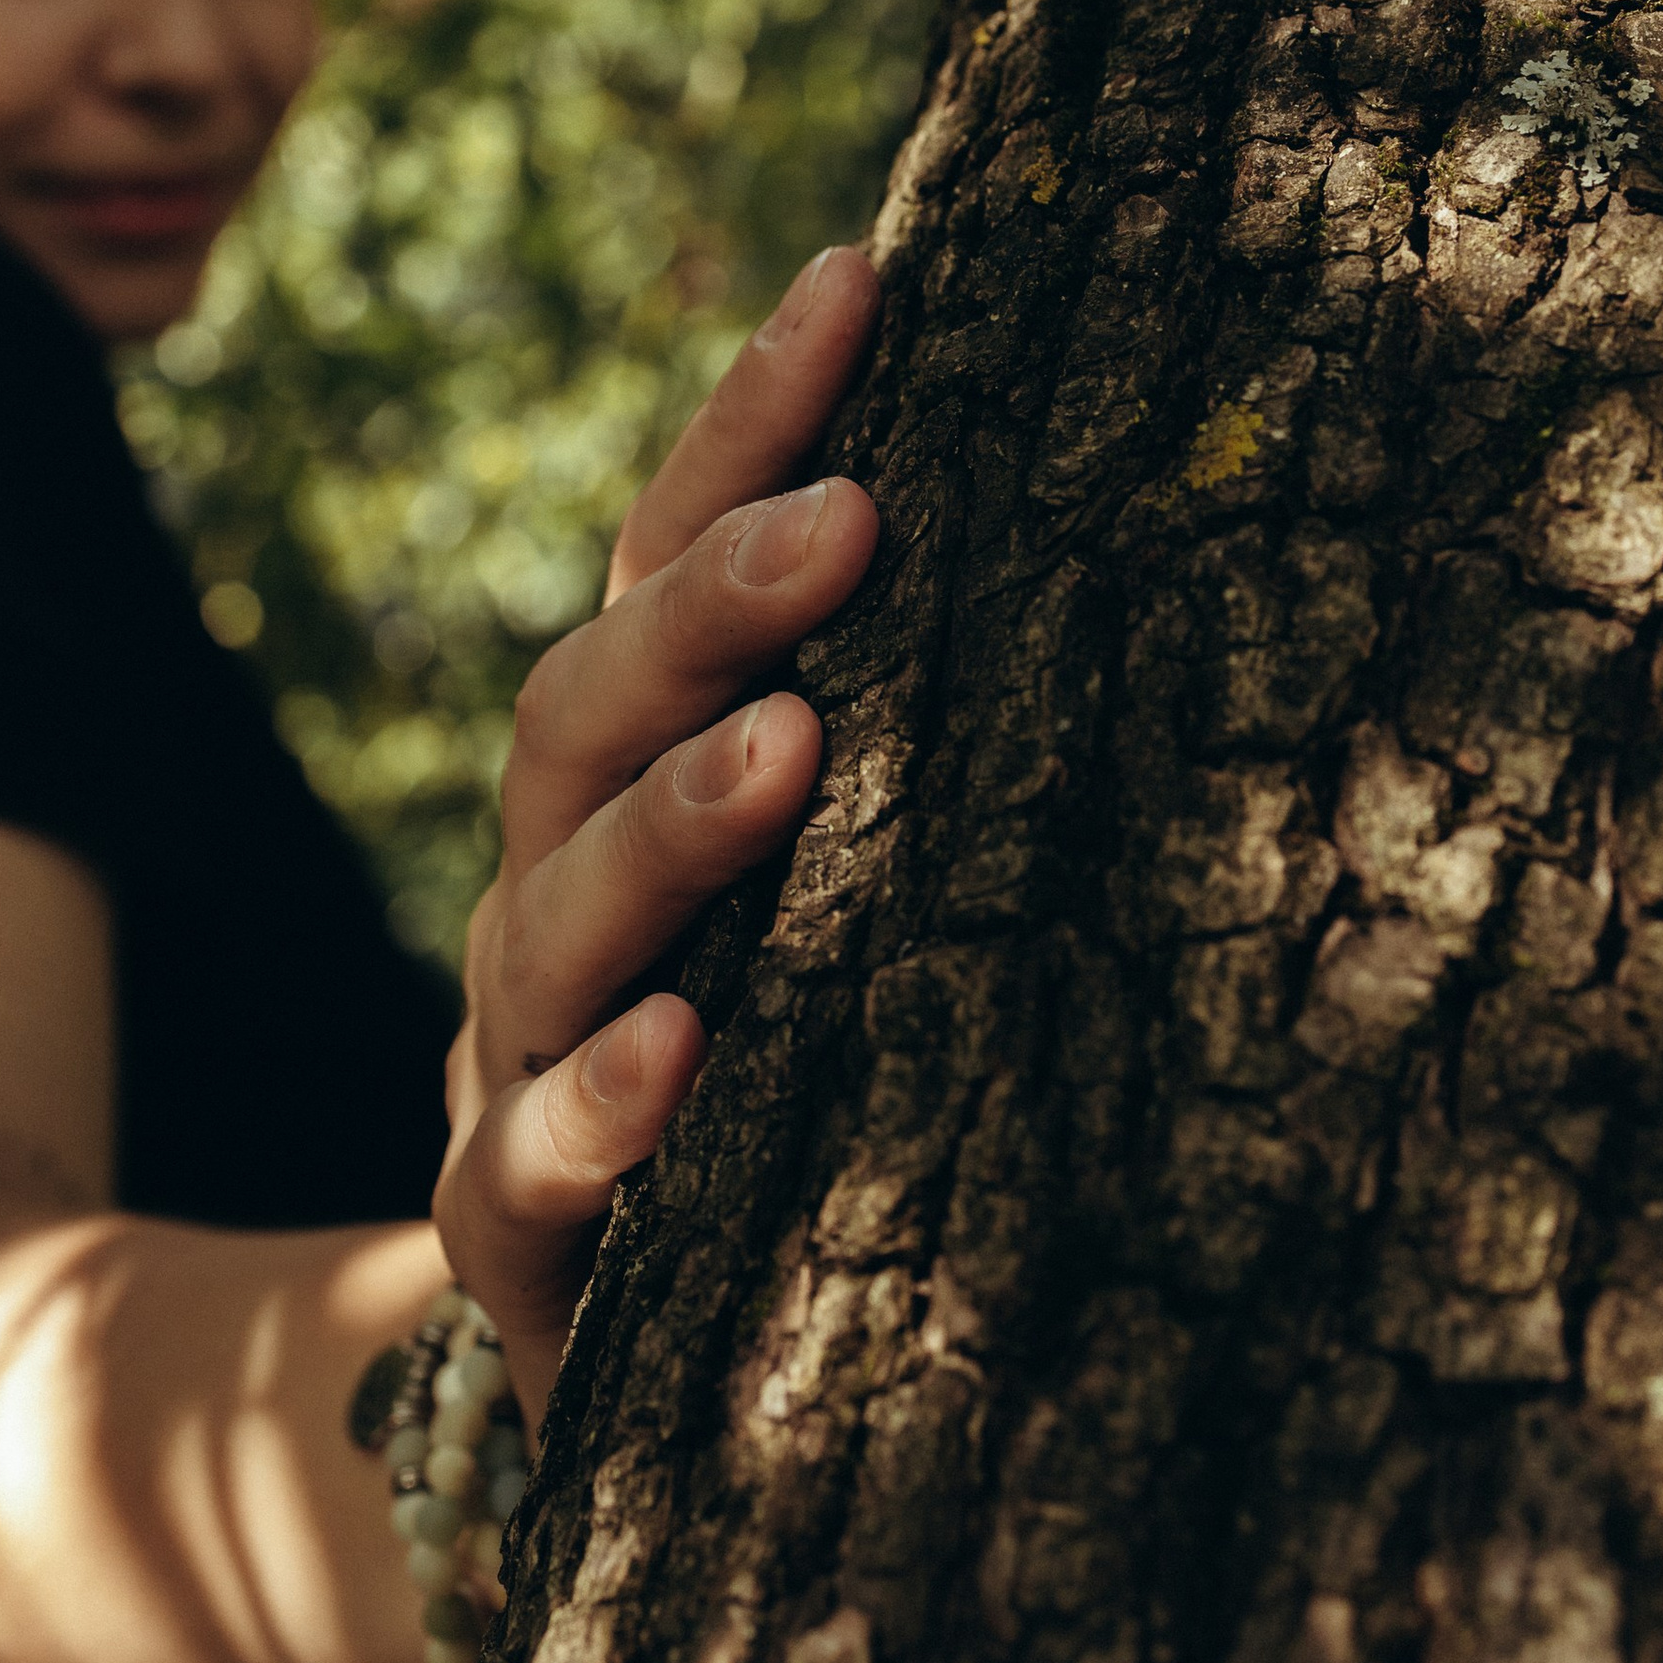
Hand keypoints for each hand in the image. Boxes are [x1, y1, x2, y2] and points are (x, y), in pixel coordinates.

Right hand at [434, 245, 879, 1426]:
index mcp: (635, 787)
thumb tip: (1149, 539)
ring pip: (552, 917)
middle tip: (851, 520)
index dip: (743, 429)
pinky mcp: (513, 1242)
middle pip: (584, 713)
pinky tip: (680, 1054)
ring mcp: (514, 1057)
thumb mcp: (857, 910)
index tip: (861, 279)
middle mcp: (558, 894)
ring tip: (790, 750)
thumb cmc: (797, 1091)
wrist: (657, 1383)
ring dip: (668, 827)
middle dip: (709, 609)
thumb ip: (928, 750)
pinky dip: (592, 1105)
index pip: (663, 574)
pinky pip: (522, 1166)